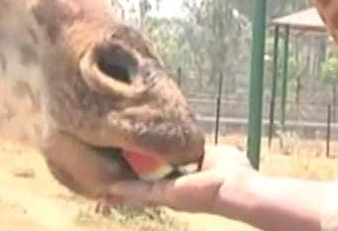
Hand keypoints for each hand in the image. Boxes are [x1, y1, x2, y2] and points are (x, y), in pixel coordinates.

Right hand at [103, 144, 256, 215]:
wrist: (236, 187)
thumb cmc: (233, 173)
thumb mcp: (213, 153)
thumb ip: (200, 149)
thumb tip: (196, 142)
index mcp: (184, 181)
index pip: (160, 175)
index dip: (146, 170)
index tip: (131, 162)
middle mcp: (172, 191)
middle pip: (143, 186)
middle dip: (126, 184)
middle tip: (107, 180)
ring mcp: (167, 195)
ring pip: (136, 191)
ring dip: (120, 189)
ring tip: (101, 189)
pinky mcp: (164, 195)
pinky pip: (139, 192)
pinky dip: (123, 191)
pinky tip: (107, 190)